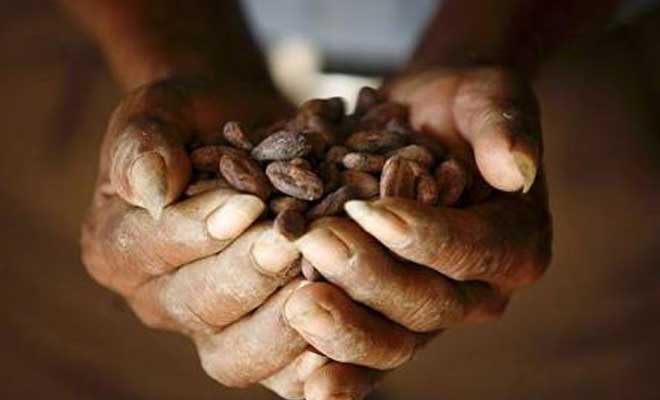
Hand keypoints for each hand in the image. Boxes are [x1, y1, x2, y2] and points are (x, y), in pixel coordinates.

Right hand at [80, 77, 325, 391]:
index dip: (200, 230)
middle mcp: (162, 298)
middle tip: (291, 242)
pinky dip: (312, 371)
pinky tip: (339, 349)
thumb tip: (152, 189)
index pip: (152, 248)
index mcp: (119, 247)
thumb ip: (143, 143)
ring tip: (325, 281)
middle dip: (249, 274)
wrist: (242, 129)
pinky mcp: (265, 340)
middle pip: (201, 306)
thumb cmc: (196, 119)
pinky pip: (283, 377)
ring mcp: (214, 328)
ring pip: (240, 355)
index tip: (247, 204)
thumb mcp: (159, 110)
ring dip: (285, 323)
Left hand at [282, 67, 551, 398]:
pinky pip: (363, 358)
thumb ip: (503, 128)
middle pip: (428, 307)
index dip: (423, 238)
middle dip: (369, 278)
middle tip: (316, 242)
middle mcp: (474, 291)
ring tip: (298, 304)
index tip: (370, 209)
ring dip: (345, 329)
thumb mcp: (488, 99)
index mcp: (512, 246)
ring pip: (393, 344)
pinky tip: (304, 378)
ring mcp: (426, 311)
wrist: (420, 122)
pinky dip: (336, 373)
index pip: (470, 253)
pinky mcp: (385, 318)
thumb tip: (516, 168)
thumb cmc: (457, 109)